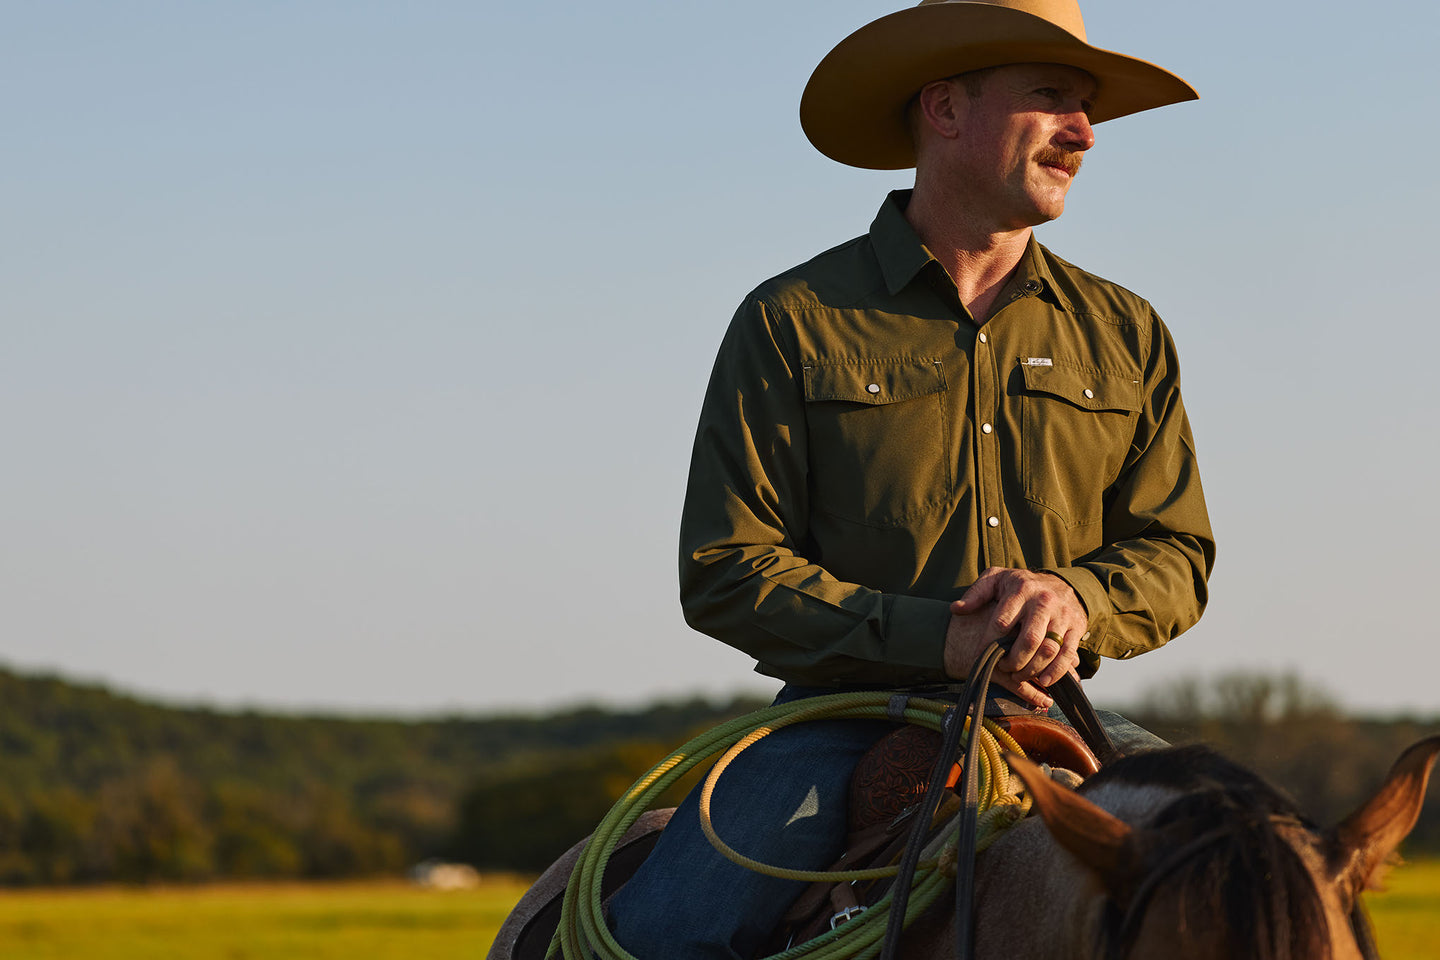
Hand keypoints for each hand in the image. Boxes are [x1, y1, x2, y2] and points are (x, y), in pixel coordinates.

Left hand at [951, 568, 1086, 695]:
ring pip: (1048, 649)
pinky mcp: (1076, 628)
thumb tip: (956, 609)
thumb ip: (976, 594)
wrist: (1063, 582)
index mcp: (1021, 589)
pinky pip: (1067, 654)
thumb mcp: (996, 579)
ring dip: (1032, 669)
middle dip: (1013, 660)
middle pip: (1028, 640)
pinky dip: (1056, 671)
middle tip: (1003, 668)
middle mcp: (1043, 602)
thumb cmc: (1022, 585)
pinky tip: (1043, 681)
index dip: (989, 642)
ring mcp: (1062, 615)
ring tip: (1018, 676)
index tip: (980, 654)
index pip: (1002, 622)